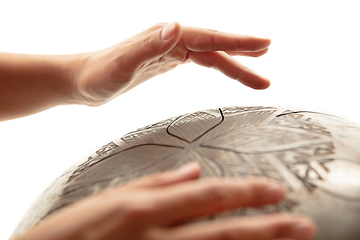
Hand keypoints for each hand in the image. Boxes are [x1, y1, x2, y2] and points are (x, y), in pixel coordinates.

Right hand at [15, 162, 316, 239]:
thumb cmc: (72, 233)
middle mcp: (154, 236)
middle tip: (302, 222)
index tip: (274, 190)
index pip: (206, 195)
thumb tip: (192, 169)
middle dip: (266, 226)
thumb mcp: (109, 199)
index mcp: (141, 209)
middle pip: (221, 230)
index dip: (244, 192)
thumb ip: (154, 184)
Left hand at [73, 22, 271, 104]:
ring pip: (210, 56)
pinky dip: (217, 66)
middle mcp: (171, 39)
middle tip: (268, 52)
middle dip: (242, 49)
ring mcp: (169, 50)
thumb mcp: (122, 63)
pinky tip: (224, 69)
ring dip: (234, 63)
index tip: (264, 44)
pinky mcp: (166, 61)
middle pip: (214, 44)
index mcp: (166, 38)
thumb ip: (148, 46)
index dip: (237, 42)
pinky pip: (199, 62)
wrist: (82, 81)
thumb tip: (177, 27)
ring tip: (257, 73)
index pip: (209, 39)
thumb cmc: (98, 74)